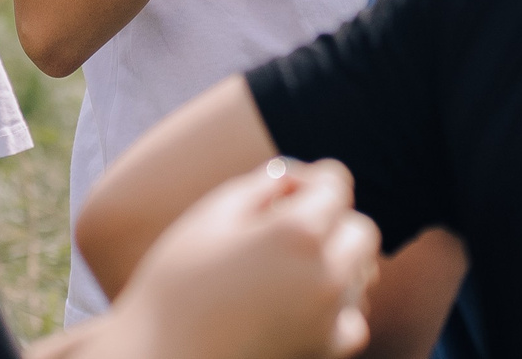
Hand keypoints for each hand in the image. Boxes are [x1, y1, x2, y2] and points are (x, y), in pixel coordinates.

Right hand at [115, 159, 379, 358]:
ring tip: (286, 267)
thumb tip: (298, 179)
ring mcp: (329, 318)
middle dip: (332, 221)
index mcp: (298, 232)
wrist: (159, 358)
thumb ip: (265, 184)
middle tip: (284, 229)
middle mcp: (326, 274)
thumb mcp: (213, 214)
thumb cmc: (177, 282)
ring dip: (336, 260)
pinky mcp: (324, 352)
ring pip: (362, 272)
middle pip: (359, 229)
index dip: (309, 180)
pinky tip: (301, 302)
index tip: (281, 192)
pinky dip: (337, 305)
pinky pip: (353, 318)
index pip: (337, 184)